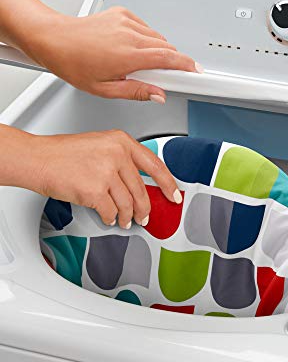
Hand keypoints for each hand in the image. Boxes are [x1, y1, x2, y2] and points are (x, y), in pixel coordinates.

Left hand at [24, 6, 202, 102]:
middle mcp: (129, 35)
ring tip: (141, 63)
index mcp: (127, 55)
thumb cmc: (73, 63)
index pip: (168, 59)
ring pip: (158, 38)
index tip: (198, 72)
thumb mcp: (105, 89)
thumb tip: (158, 95)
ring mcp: (126, 21)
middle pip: (167, 48)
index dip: (187, 66)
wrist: (54, 39)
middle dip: (172, 62)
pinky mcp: (123, 13)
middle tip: (163, 76)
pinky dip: (147, 38)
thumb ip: (136, 92)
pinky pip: (146, 28)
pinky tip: (133, 48)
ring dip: (158, 51)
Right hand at [31, 129, 180, 227]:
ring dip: (128, 216)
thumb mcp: (101, 145)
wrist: (38, 158)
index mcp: (121, 141)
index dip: (168, 183)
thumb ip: (123, 160)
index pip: (155, 165)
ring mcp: (106, 172)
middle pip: (141, 190)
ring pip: (128, 204)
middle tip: (145, 217)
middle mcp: (117, 154)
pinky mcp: (95, 190)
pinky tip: (109, 217)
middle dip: (144, 209)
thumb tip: (140, 183)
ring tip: (125, 220)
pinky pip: (110, 211)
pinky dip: (111, 218)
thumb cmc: (64, 153)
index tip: (174, 195)